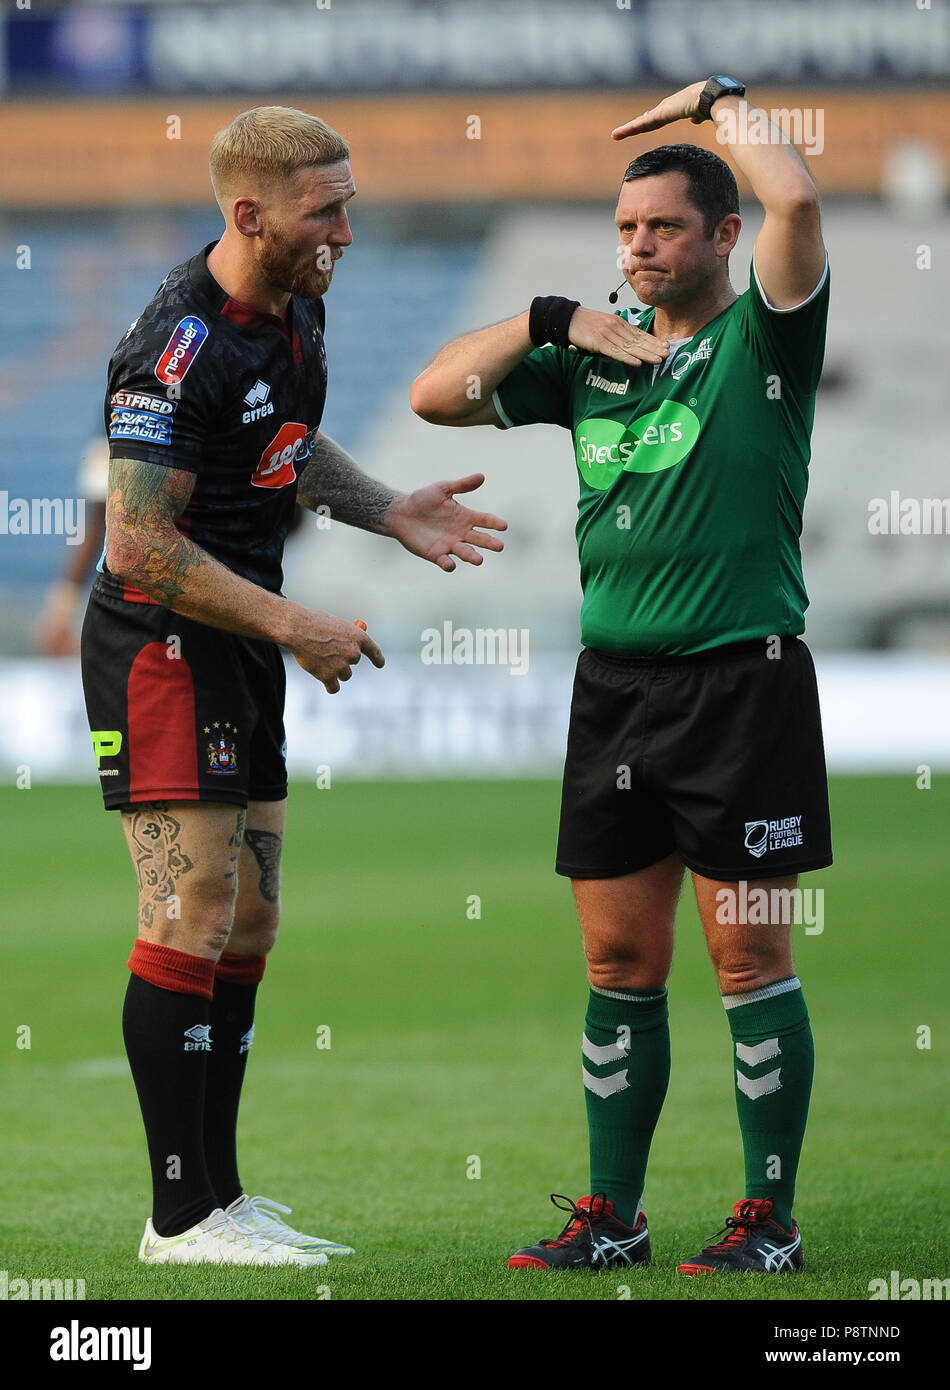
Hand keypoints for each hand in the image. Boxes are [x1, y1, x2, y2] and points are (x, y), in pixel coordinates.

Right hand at [289, 608, 384, 694]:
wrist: (297, 629)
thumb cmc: (314, 623)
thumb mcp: (336, 625)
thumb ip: (346, 637)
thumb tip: (353, 648)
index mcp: (358, 637)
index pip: (374, 651)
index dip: (378, 659)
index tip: (379, 664)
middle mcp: (353, 653)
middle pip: (353, 663)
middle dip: (343, 659)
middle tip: (327, 652)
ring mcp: (341, 666)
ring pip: (344, 675)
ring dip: (335, 671)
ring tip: (320, 660)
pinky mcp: (328, 676)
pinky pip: (334, 688)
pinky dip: (330, 686)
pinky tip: (324, 681)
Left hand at [387, 474, 506, 572]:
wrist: (401, 512)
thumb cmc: (423, 499)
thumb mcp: (443, 488)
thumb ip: (462, 485)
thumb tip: (482, 476)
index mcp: (466, 517)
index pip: (485, 520)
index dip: (494, 523)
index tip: (503, 526)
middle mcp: (461, 533)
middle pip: (480, 539)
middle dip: (490, 543)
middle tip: (499, 546)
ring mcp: (450, 545)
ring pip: (465, 552)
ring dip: (472, 556)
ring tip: (479, 560)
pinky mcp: (436, 554)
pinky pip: (445, 562)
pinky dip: (448, 564)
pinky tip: (450, 564)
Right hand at [567, 307, 667, 367]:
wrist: (565, 319)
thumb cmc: (583, 327)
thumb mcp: (601, 332)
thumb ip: (610, 344)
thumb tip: (614, 358)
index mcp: (618, 323)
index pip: (639, 334)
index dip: (653, 341)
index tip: (666, 346)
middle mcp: (616, 327)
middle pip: (638, 340)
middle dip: (654, 347)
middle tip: (668, 353)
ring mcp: (608, 334)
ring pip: (630, 347)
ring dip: (645, 354)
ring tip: (658, 359)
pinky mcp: (598, 342)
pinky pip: (615, 351)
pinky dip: (627, 358)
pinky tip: (637, 362)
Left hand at [610, 80, 707, 139]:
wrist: (710, 98)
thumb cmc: (711, 104)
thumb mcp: (700, 113)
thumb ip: (696, 116)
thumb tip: (694, 119)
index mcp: (676, 107)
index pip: (659, 117)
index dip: (650, 122)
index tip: (643, 125)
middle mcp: (667, 106)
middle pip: (648, 120)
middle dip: (636, 126)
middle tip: (622, 132)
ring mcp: (663, 109)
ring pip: (641, 123)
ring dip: (628, 129)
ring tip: (615, 135)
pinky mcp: (659, 115)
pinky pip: (641, 124)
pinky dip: (629, 130)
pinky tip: (618, 134)